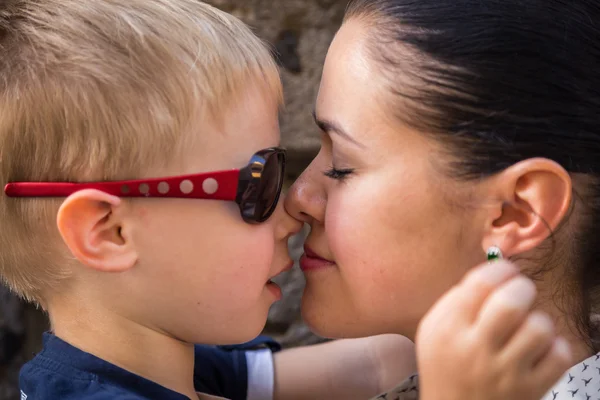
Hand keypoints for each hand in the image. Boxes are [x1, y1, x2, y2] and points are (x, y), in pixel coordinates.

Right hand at [416, 261, 571, 399]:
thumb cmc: (445, 364)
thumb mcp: (434, 329)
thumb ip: (458, 299)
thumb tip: (496, 271)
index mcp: (448, 328)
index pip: (481, 283)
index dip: (500, 269)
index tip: (505, 272)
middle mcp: (475, 349)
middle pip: (512, 301)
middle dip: (522, 288)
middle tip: (520, 292)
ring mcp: (505, 372)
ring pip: (538, 327)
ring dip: (537, 318)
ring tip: (527, 324)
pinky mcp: (530, 390)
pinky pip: (559, 355)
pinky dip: (554, 345)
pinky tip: (538, 348)